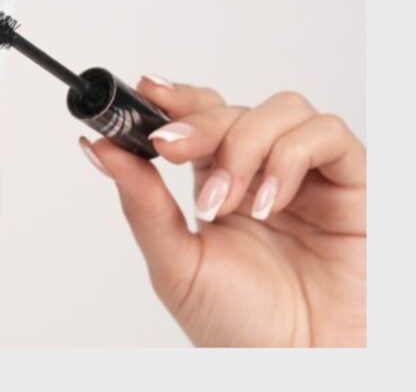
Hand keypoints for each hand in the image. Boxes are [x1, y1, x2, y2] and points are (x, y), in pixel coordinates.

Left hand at [79, 74, 365, 346]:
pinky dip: (289, 158)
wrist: (299, 369)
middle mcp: (263, 174)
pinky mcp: (353, 185)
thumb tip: (100, 148)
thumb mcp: (175, 263)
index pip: (198, 120)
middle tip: (172, 150)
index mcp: (218, 186)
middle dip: (198, 124)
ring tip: (229, 201)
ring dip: (243, 147)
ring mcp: (309, 178)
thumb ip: (142, 203)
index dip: (173, 99)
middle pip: (233, 109)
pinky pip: (327, 135)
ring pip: (280, 110)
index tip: (143, 91)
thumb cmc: (241, 329)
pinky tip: (269, 202)